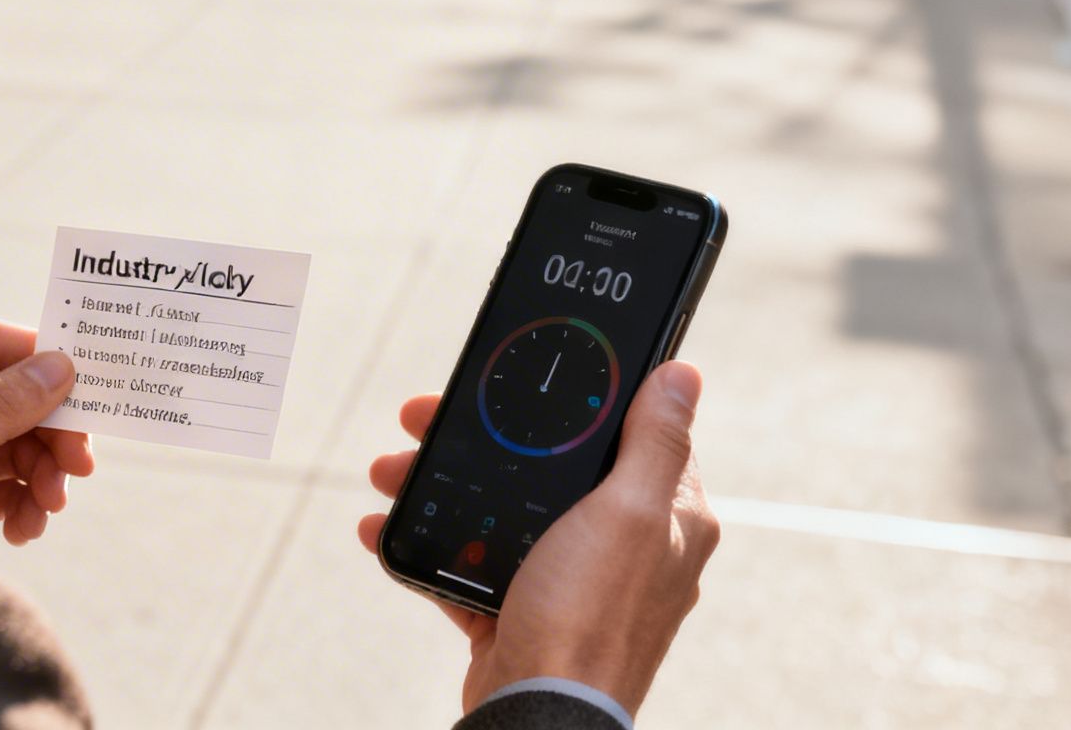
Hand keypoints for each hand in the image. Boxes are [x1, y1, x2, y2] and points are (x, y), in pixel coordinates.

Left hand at [0, 321, 95, 550]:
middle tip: (81, 465)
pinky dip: (22, 503)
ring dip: (40, 474)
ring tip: (48, 509)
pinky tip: (24, 529)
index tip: (85, 387)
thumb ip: (0, 406)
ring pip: (13, 443)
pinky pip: (3, 484)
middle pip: (8, 396)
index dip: (37, 360)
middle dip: (47, 432)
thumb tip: (58, 364)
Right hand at [358, 361, 718, 716]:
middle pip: (547, 469)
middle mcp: (623, 548)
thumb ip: (655, 442)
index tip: (516, 383)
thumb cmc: (589, 622)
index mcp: (665, 518)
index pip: (625, 435)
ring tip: (390, 472)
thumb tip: (684, 375)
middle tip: (423, 420)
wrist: (537, 716)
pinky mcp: (522, 613)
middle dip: (481, 443)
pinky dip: (430, 544)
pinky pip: (470, 563)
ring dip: (440, 486)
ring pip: (501, 511)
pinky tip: (385, 528)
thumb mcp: (627, 513)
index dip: (571, 404)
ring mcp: (569, 582)